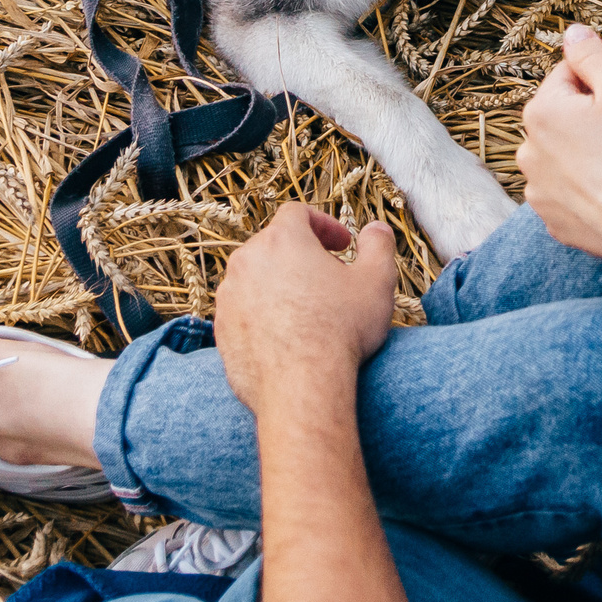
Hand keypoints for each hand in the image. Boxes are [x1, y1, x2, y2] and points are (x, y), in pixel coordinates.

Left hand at [215, 203, 397, 413]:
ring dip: (279, 286)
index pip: (297, 213)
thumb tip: (376, 229)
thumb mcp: (377, 281)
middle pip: (273, 245)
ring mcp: (229, 297)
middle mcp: (247, 261)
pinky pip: (243, 312)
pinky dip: (263, 316)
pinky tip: (287, 337)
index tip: (343, 246)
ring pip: (255, 279)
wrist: (301, 388)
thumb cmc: (341, 331)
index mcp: (282, 240)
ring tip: (307, 310)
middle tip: (329, 278)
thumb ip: (379, 245)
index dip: (323, 224)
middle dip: (301, 256)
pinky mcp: (221, 331)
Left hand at [517, 24, 601, 273]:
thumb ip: (590, 54)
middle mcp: (530, 154)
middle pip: (571, 113)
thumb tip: (572, 33)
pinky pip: (575, 188)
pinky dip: (596, 175)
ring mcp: (542, 193)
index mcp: (540, 114)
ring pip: (571, 151)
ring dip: (599, 137)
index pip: (571, 74)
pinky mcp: (559, 223)